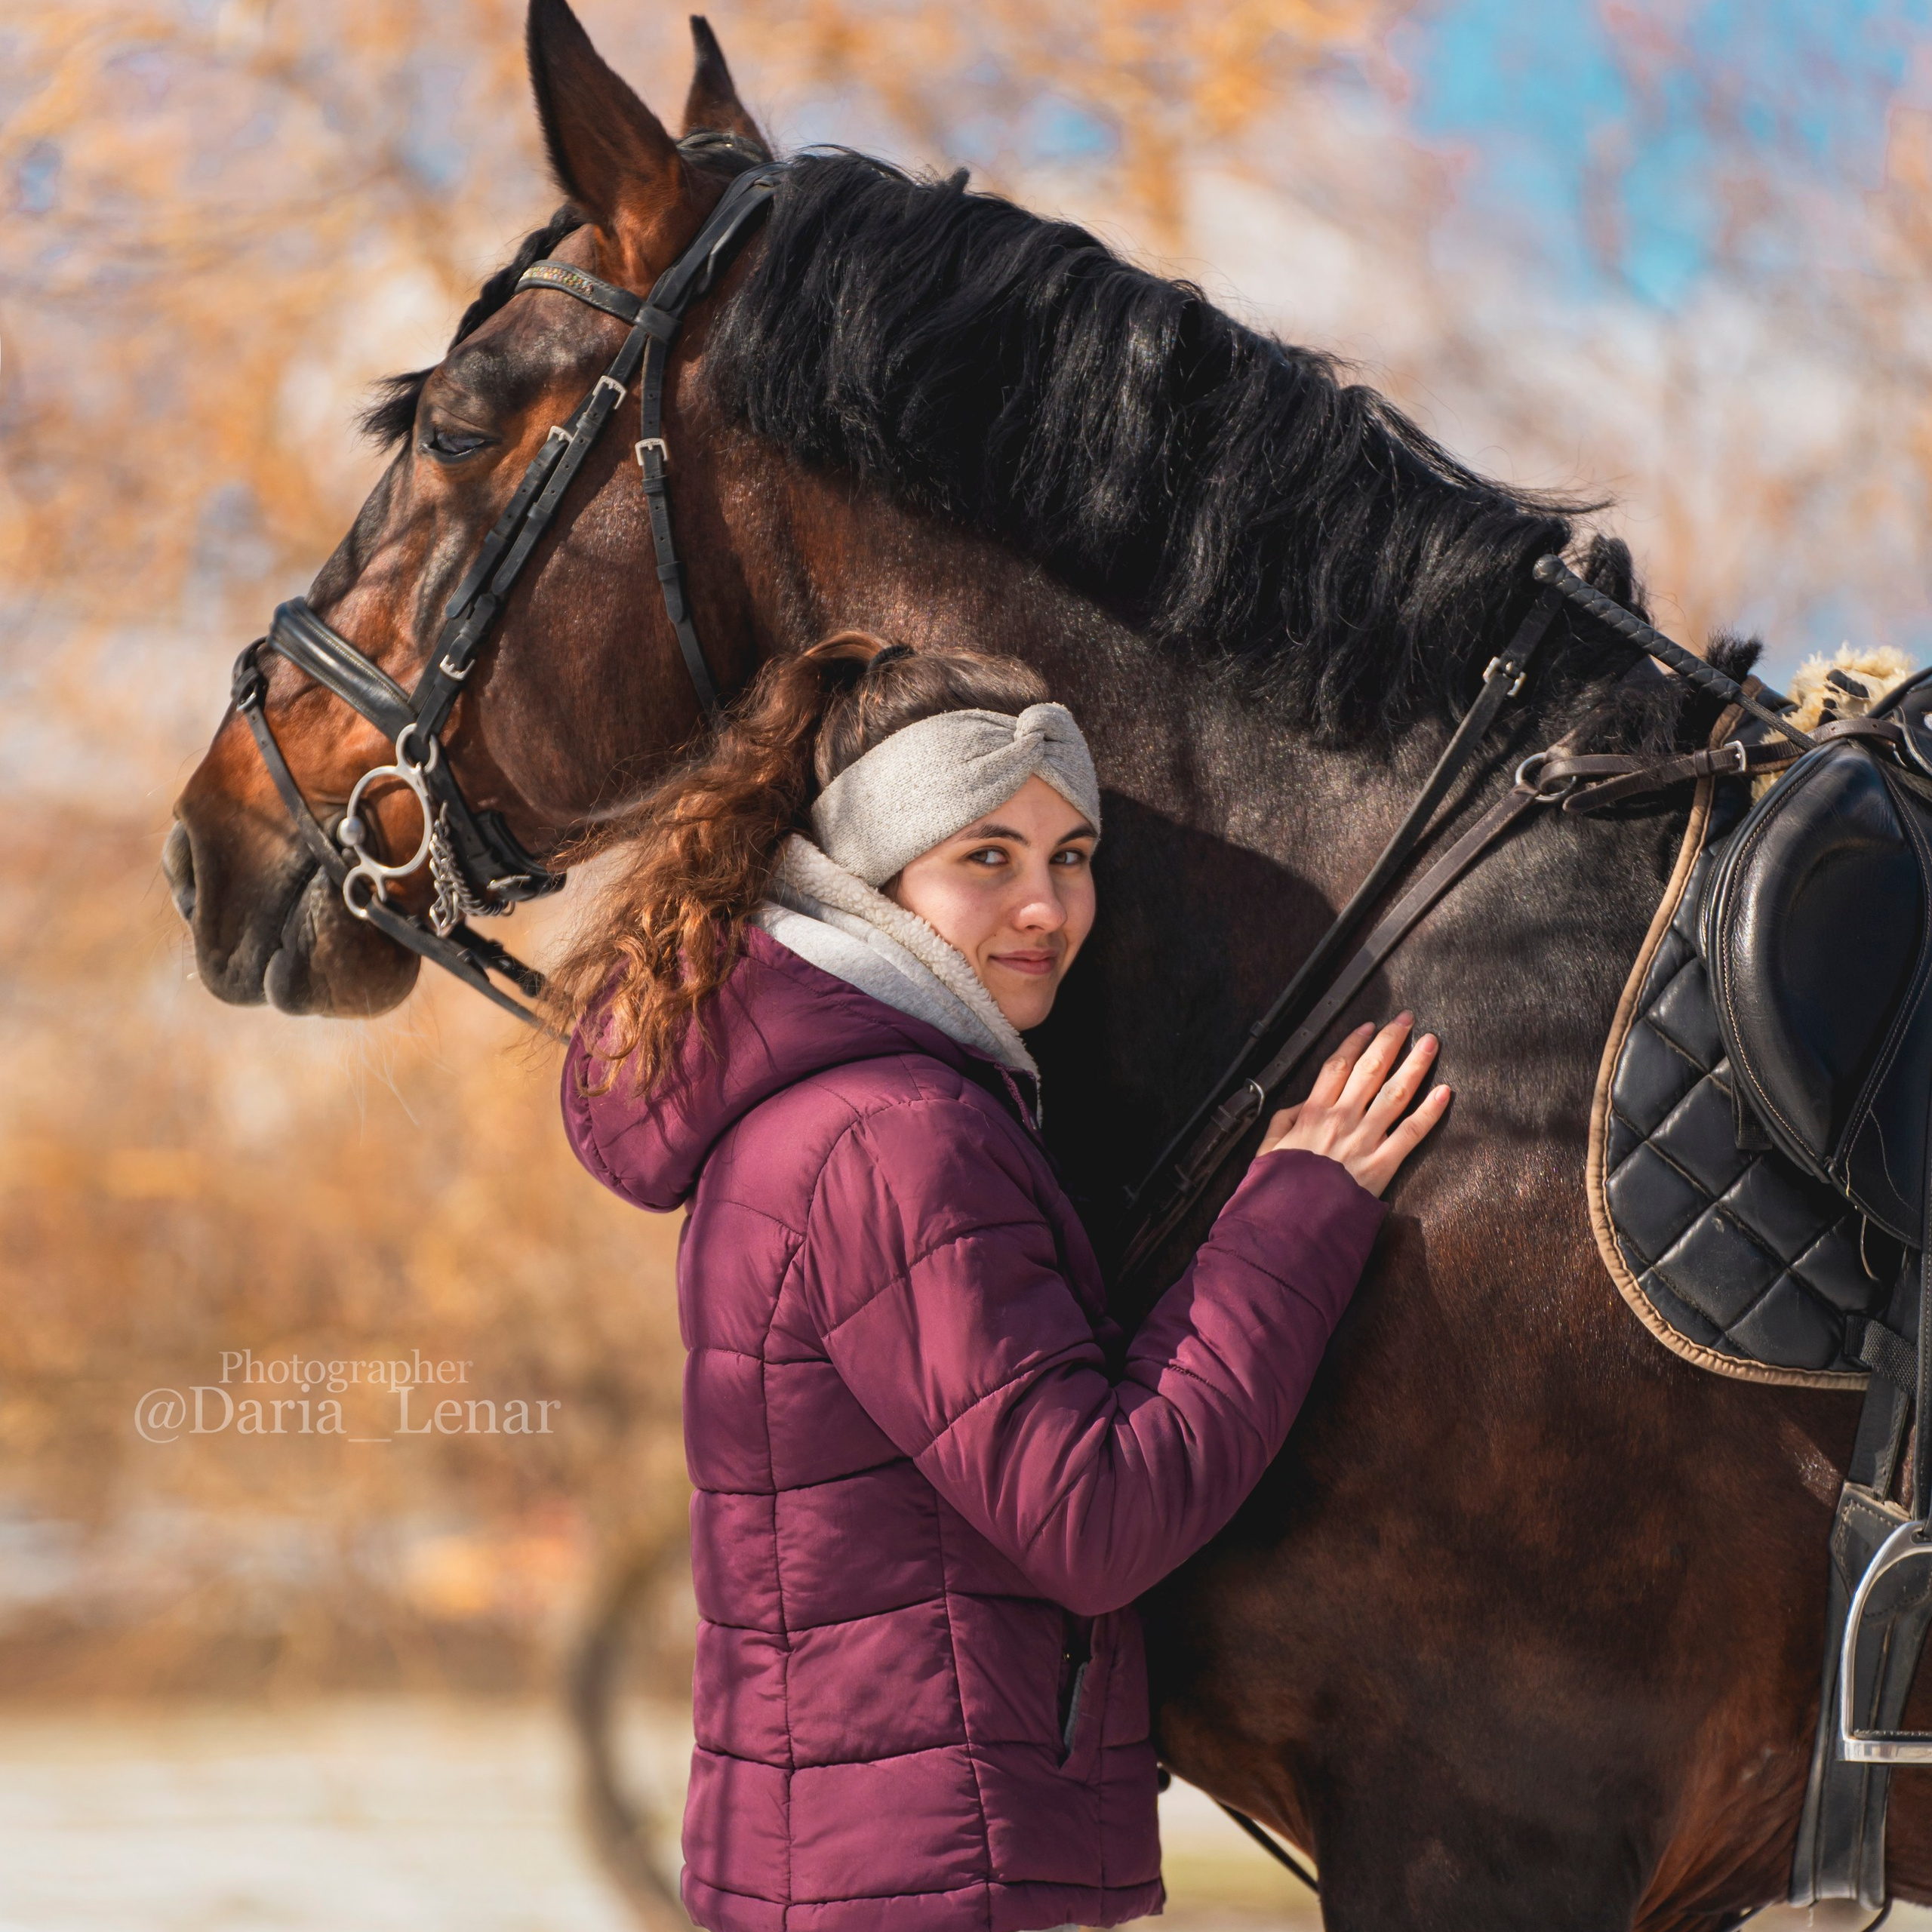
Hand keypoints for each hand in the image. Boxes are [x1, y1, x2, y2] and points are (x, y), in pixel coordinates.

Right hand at [1255, 1014, 1449, 1197]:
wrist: (1291, 1224)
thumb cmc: (1278, 1189)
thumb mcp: (1267, 1150)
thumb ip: (1282, 1122)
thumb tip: (1300, 1104)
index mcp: (1312, 1113)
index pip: (1338, 1066)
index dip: (1355, 1042)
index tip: (1369, 1026)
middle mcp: (1341, 1119)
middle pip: (1371, 1069)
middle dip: (1391, 1041)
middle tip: (1408, 1020)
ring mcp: (1364, 1139)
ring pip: (1395, 1092)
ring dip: (1416, 1064)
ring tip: (1431, 1043)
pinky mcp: (1382, 1164)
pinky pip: (1411, 1132)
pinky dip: (1430, 1111)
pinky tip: (1445, 1092)